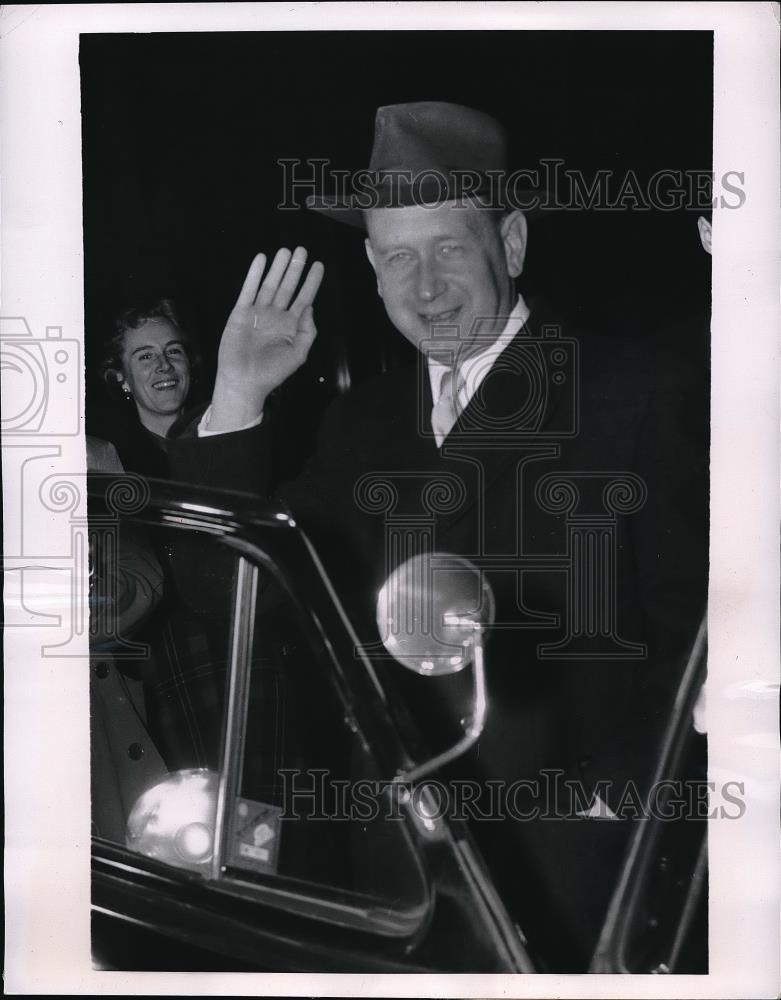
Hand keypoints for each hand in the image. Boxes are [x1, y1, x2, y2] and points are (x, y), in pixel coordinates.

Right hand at [209, 247, 324, 431]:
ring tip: (285, 250)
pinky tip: (261, 260)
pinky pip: (248, 290)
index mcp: (290, 326)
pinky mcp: (241, 313)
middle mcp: (275, 316)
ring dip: (277, 268)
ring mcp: (258, 313)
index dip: (311, 282)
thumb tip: (310, 308)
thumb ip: (307, 332)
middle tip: (302, 250)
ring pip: (269, 285)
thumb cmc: (272, 372)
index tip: (319, 265)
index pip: (304, 298)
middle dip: (295, 269)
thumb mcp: (298, 354)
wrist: (244, 381)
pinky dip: (254, 275)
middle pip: (287, 287)